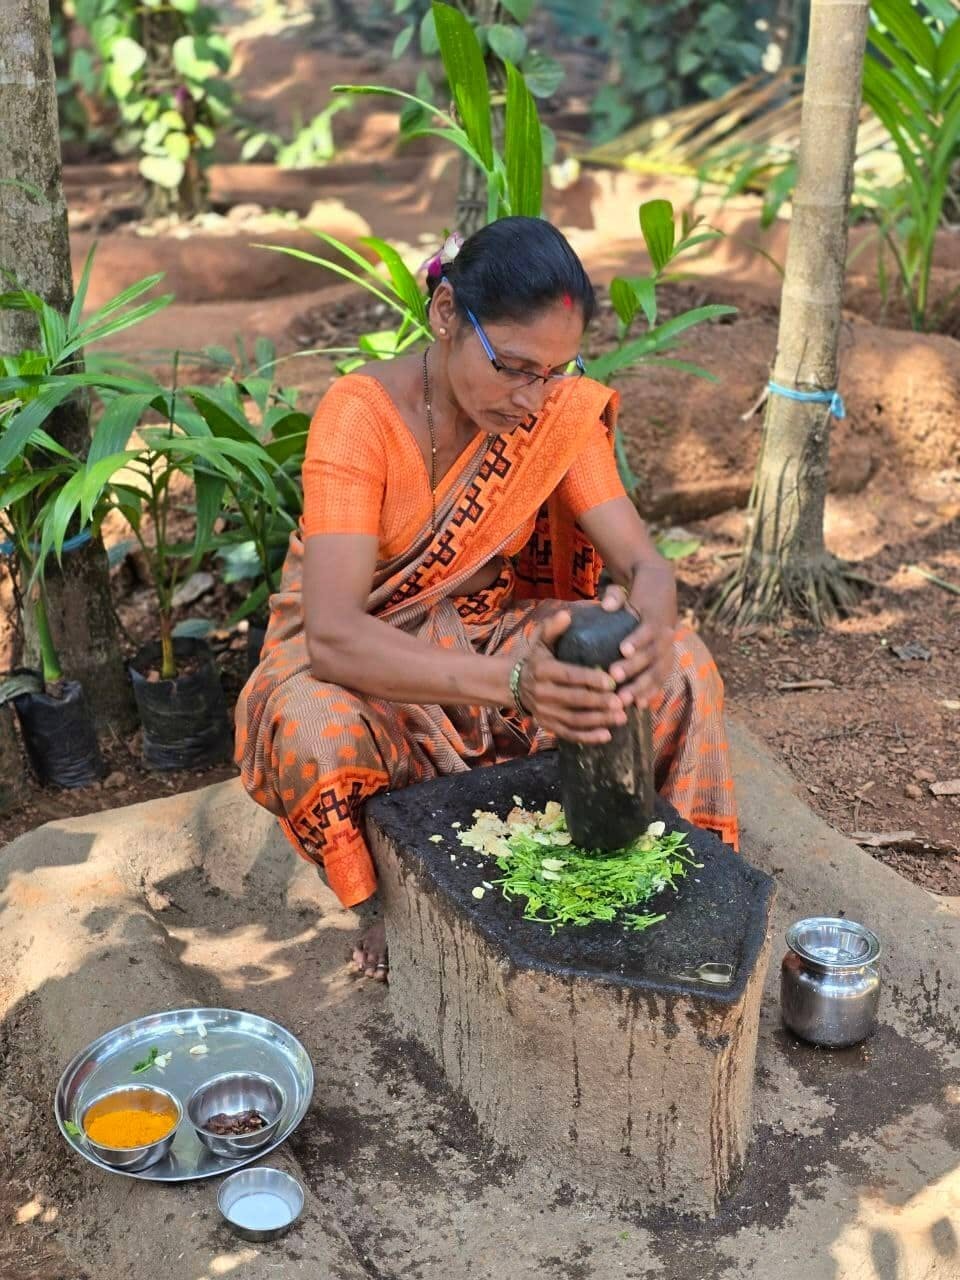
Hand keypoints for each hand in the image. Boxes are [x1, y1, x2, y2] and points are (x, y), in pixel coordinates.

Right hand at [518, 610, 626, 744]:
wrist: (512, 684)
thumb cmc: (535, 659)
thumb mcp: (540, 641)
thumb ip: (553, 628)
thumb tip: (567, 615)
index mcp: (542, 670)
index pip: (569, 675)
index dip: (590, 679)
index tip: (612, 681)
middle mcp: (542, 693)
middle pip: (574, 700)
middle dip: (599, 702)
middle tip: (622, 701)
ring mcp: (544, 711)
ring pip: (574, 719)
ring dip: (598, 720)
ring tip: (621, 717)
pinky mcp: (547, 725)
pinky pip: (568, 734)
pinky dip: (587, 737)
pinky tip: (606, 735)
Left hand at [600, 578, 675, 709]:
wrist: (661, 598)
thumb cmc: (635, 597)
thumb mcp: (625, 591)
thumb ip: (616, 596)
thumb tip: (608, 606)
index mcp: (656, 618)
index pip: (649, 630)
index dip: (637, 640)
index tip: (622, 649)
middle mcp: (666, 636)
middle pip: (653, 655)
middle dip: (634, 668)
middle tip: (614, 676)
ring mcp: (668, 651)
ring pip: (658, 671)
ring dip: (642, 687)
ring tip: (624, 699)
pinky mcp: (667, 663)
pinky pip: (661, 680)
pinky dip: (651, 692)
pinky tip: (638, 706)